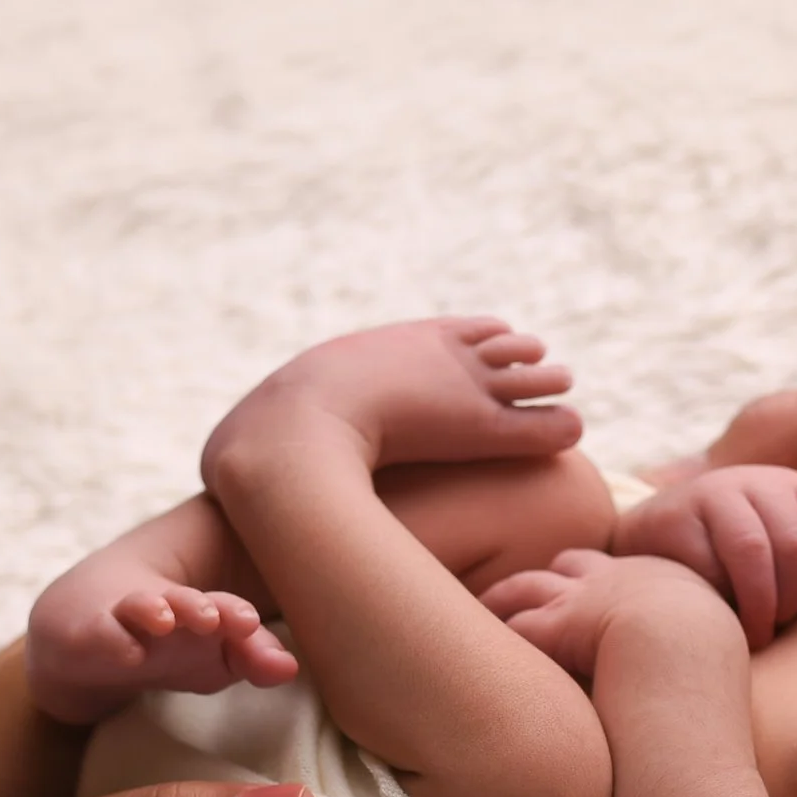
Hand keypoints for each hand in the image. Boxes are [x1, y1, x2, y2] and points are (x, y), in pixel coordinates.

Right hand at [202, 317, 581, 482]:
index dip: (479, 340)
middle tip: (546, 367)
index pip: (455, 332)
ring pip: (529, 376)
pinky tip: (572, 431)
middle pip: (498, 345)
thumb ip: (270, 434)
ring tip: (561, 386)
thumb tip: (224, 464)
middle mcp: (438, 356)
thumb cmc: (269, 437)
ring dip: (546, 384)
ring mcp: (464, 386)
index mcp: (400, 344)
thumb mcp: (267, 426)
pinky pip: (542, 423)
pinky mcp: (483, 427)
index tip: (497, 343)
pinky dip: (557, 427)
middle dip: (521, 357)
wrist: (288, 436)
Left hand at [482, 549, 724, 680]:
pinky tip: (479, 650)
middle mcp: (618, 577)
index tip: (591, 591)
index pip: (625, 571)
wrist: (685, 649)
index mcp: (662, 579)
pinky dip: (499, 635)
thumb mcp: (714, 641)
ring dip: (505, 599)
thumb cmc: (710, 662)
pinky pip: (516, 625)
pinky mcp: (555, 624)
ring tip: (486, 609)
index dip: (604, 581)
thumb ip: (696, 646)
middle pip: (573, 565)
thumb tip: (695, 670)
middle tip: (532, 592)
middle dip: (553, 577)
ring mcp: (582, 598)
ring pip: (530, 587)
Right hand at [612, 465, 796, 648]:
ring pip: (754, 550)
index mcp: (796, 487)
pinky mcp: (674, 517)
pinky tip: (719, 614)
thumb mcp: (788, 568)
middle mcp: (758, 480)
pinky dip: (720, 599)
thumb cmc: (734, 564)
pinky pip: (708, 564)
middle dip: (792, 598)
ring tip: (756, 634)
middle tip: (776, 626)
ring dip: (759, 604)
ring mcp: (713, 493)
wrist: (653, 546)